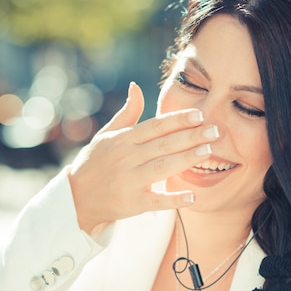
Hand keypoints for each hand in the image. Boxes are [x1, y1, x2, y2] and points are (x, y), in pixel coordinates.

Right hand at [67, 82, 218, 232]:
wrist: (76, 198)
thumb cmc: (94, 163)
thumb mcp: (106, 135)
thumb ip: (127, 113)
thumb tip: (137, 86)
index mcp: (123, 139)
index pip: (155, 126)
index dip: (178, 120)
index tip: (199, 115)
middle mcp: (127, 158)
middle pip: (163, 144)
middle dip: (191, 137)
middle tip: (215, 131)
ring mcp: (129, 181)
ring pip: (162, 168)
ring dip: (186, 159)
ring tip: (208, 151)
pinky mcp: (132, 203)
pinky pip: (156, 201)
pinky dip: (174, 199)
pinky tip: (193, 197)